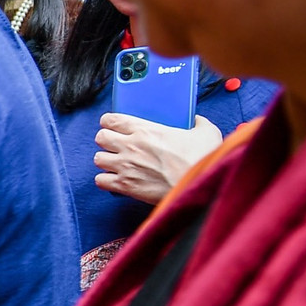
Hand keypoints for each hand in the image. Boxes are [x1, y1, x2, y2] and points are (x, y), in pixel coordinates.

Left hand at [94, 113, 220, 204]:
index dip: (109, 122)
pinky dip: (106, 181)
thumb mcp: (206, 132)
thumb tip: (196, 121)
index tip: (113, 125)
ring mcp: (125, 166)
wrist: (199, 184)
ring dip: (106, 160)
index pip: (112, 119)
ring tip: (116, 163)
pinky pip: (100, 181)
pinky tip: (116, 180)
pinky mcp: (125, 186)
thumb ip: (197, 123)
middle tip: (115, 144)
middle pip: (100, 137)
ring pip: (98, 159)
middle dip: (106, 140)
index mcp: (146, 130)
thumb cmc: (202, 159)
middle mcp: (130, 146)